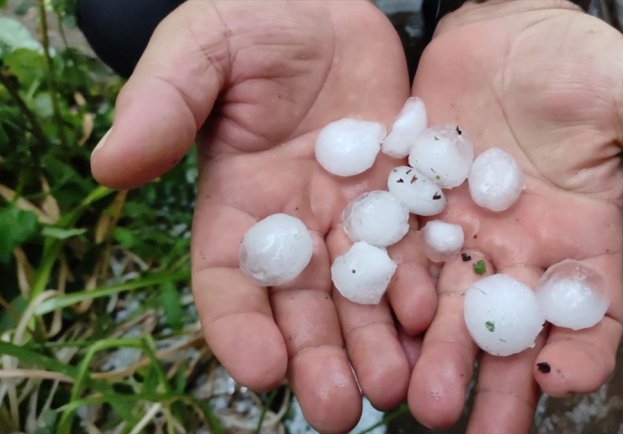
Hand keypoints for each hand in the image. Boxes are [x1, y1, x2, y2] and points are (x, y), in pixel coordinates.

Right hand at [90, 1, 436, 431]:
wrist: (330, 3)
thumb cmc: (255, 18)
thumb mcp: (203, 48)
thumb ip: (164, 102)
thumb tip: (108, 165)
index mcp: (238, 203)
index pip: (230, 280)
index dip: (239, 328)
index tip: (259, 371)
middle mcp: (296, 224)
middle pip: (303, 306)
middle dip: (319, 359)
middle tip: (341, 411)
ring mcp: (354, 216)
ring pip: (364, 294)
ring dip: (377, 344)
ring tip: (395, 388)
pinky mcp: (407, 198)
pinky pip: (417, 252)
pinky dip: (424, 291)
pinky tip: (435, 325)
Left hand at [407, 1, 622, 431]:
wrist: (498, 29)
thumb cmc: (573, 61)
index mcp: (577, 239)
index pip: (585, 316)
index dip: (577, 354)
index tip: (559, 381)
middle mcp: (517, 252)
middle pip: (507, 331)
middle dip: (490, 381)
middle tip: (464, 426)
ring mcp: (459, 236)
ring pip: (446, 310)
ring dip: (431, 354)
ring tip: (411, 397)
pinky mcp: (409, 212)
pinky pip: (394, 260)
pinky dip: (383, 295)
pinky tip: (367, 330)